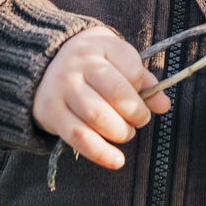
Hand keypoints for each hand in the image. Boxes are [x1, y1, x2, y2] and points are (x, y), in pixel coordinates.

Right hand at [32, 27, 170, 169]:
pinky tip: (116, 160)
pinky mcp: (51, 112)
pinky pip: (79, 137)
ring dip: (120, 132)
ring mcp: (62, 88)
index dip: (143, 87)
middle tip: (139, 119)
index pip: (131, 68)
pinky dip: (101, 153)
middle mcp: (77, 64)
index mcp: (98, 45)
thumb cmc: (90, 64)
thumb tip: (163, 104)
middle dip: (135, 113)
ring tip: (126, 132)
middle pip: (115, 92)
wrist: (42, 65)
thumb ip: (142, 79)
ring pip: (97, 116)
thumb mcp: (116, 58)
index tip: (142, 94)